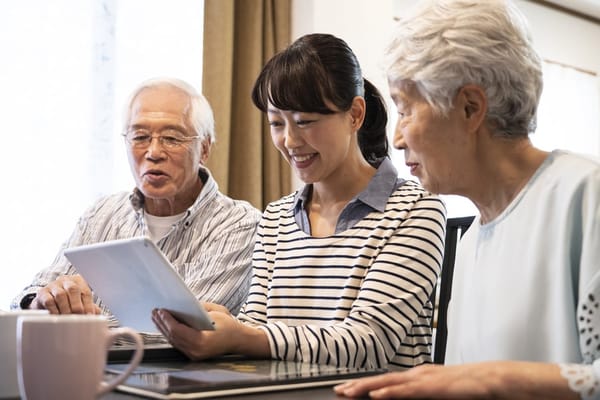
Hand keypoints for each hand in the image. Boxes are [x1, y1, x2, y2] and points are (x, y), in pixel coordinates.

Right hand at [31, 274, 100, 314]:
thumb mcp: (79, 303)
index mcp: (78, 281)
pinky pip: (49, 301)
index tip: (90, 316)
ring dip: (66, 309)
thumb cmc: (67, 302)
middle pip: (73, 289)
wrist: (45, 302)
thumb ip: (89, 308)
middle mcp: (66, 281)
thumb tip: (97, 315)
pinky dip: (54, 310)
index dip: (88, 305)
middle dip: (77, 305)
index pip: (86, 292)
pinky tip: (57, 317)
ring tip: (68, 318)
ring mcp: (53, 285)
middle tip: (78, 317)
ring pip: (61, 295)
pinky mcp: (42, 293)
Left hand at [152, 302, 269, 359]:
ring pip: (173, 341)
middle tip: (155, 311)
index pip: (178, 331)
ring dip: (163, 329)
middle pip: (172, 337)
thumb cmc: (229, 325)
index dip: (167, 320)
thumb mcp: (216, 311)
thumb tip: (181, 304)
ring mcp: (193, 355)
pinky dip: (170, 334)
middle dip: (162, 323)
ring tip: (156, 317)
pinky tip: (165, 326)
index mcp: (202, 341)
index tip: (161, 310)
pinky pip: (178, 343)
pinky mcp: (193, 354)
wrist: (239, 340)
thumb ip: (198, 308)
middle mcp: (196, 351)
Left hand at [334, 361, 578, 399]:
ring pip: (389, 383)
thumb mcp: (441, 393)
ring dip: (367, 388)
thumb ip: (424, 395)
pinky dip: (390, 392)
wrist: (495, 379)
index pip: (387, 381)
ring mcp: (425, 379)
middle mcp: (418, 374)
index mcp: (419, 377)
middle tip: (338, 391)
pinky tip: (376, 396)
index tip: (347, 390)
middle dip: (359, 386)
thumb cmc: (470, 388)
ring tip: (348, 392)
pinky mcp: (434, 386)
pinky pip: (408, 390)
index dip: (366, 385)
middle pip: (382, 380)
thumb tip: (408, 399)